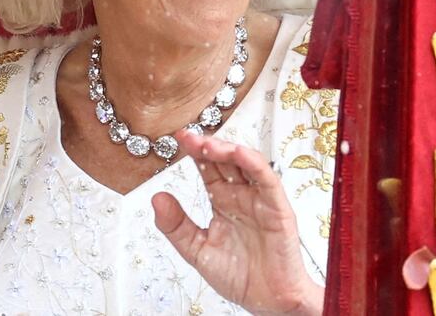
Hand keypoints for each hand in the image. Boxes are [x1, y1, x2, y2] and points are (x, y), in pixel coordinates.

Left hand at [152, 131, 323, 315]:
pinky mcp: (278, 209)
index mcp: (222, 201)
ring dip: (227, 149)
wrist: (268, 302)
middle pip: (224, 160)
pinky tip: (238, 154)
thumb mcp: (197, 250)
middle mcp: (241, 196)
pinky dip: (254, 164)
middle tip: (187, 136)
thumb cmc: (240, 277)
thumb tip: (157, 198)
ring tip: (206, 144)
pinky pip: (267, 180)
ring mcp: (260, 200)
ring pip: (246, 164)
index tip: (176, 138)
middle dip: (206, 145)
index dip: (193, 152)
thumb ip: (176, 225)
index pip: (207, 168)